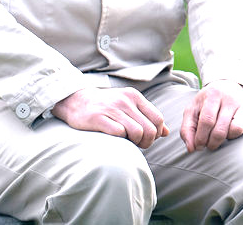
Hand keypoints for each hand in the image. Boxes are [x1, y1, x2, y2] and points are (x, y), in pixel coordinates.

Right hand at [52, 87, 168, 148]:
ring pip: (137, 133)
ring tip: (127, 143)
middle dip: (147, 142)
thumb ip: (147, 117)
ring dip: (134, 143)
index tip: (147, 139)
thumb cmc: (106, 106)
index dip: (156, 134)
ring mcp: (112, 109)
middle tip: (138, 145)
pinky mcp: (98, 118)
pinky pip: (118, 133)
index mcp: (135, 97)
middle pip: (149, 129)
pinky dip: (120, 140)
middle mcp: (125, 101)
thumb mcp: (128, 106)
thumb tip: (166, 133)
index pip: (158, 119)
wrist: (76, 100)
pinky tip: (115, 139)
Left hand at [180, 79, 242, 151]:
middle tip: (210, 144)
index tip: (199, 145)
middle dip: (213, 143)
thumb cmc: (207, 103)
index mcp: (212, 95)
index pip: (207, 121)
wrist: (226, 86)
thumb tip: (192, 149)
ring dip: (229, 138)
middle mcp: (230, 97)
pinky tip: (236, 129)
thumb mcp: (192, 111)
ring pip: (237, 129)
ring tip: (224, 134)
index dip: (201, 138)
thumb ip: (187, 129)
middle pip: (221, 129)